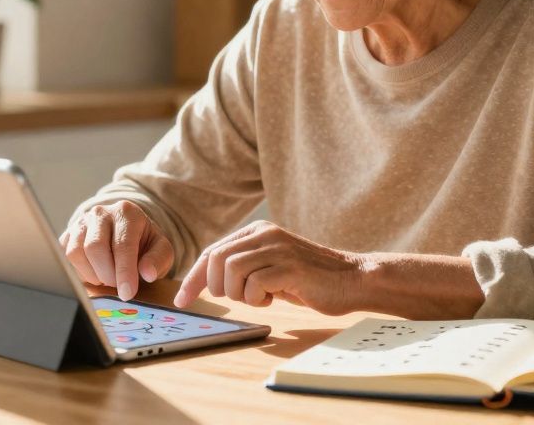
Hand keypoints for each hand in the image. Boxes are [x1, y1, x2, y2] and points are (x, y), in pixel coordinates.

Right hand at [59, 200, 174, 301]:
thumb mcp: (161, 250)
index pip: (122, 244)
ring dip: (91, 274)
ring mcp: (81, 222)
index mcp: (127, 212)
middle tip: (117, 285)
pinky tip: (94, 272)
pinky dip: (79, 271)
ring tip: (106, 277)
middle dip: (106, 274)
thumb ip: (158, 260)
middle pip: (95, 247)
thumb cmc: (144, 244)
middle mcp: (101, 213)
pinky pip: (65, 256)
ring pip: (75, 252)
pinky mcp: (68, 234)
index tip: (127, 293)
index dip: (124, 272)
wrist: (126, 233)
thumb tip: (147, 273)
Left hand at [173, 220, 363, 314]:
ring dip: (238, 293)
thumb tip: (210, 280)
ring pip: (231, 270)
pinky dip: (257, 298)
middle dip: (215, 287)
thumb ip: (245, 267)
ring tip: (260, 297)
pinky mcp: (290, 266)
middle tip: (236, 298)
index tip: (182, 300)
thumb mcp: (271, 268)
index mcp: (258, 232)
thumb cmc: (310, 279)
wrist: (351, 279)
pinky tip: (273, 298)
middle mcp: (265, 235)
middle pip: (216, 259)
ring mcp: (278, 249)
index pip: (212, 251)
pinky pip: (254, 283)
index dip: (194, 278)